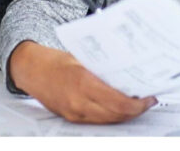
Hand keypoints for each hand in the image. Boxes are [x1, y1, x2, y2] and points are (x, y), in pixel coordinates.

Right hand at [9, 41, 156, 123]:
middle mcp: (78, 102)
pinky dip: (111, 116)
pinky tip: (117, 107)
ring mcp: (74, 113)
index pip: (118, 102)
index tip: (148, 98)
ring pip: (108, 121)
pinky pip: (97, 121)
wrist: (31, 70)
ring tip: (136, 105)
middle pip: (116, 115)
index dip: (137, 104)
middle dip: (135, 110)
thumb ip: (102, 69)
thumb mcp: (81, 58)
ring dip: (124, 115)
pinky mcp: (71, 118)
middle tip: (146, 102)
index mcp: (83, 83)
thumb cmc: (54, 61)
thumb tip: (127, 74)